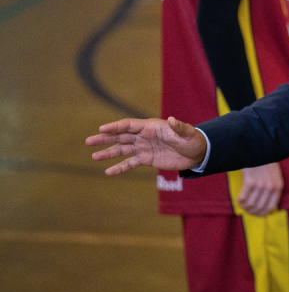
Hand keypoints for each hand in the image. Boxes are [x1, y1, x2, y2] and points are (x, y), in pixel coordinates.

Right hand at [86, 117, 206, 174]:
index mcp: (151, 127)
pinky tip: (108, 172)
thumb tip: (172, 119)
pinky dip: (119, 167)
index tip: (102, 129)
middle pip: (121, 136)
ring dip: (108, 153)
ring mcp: (144, 148)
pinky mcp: (147, 159)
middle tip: (88, 141)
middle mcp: (144, 136)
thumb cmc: (193, 139)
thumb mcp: (188, 133)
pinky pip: (130, 163)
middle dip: (105, 138)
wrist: (197, 153)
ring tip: (93, 157)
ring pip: (122, 150)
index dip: (115, 127)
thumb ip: (179, 127)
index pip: (129, 125)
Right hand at [236, 163, 283, 215]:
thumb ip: (273, 188)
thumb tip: (267, 206)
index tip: (256, 214)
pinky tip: (238, 198)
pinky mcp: (250, 182)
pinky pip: (243, 198)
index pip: (271, 207)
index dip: (262, 213)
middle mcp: (271, 187)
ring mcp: (260, 185)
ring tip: (242, 204)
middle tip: (246, 210)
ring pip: (251, 204)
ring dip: (244, 207)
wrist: (259, 149)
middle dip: (252, 211)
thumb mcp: (275, 176)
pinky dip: (240, 201)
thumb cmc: (266, 163)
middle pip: (260, 207)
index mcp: (278, 186)